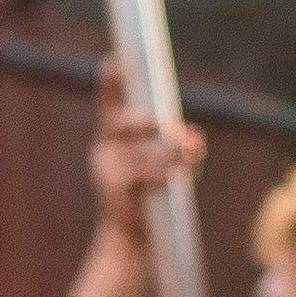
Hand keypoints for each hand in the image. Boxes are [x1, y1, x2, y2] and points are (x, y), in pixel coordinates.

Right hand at [87, 63, 204, 238]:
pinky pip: (153, 172)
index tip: (114, 61)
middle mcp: (103, 149)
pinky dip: (173, 175)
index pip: (108, 105)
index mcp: (110, 139)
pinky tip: (183, 179)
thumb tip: (192, 137)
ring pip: (151, 150)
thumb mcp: (162, 162)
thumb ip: (177, 144)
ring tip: (192, 160)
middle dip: (158, 126)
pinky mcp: (117, 187)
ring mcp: (107, 168)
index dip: (110, 83)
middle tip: (185, 137)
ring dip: (178, 157)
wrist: (131, 235)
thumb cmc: (149, 192)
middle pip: (129, 122)